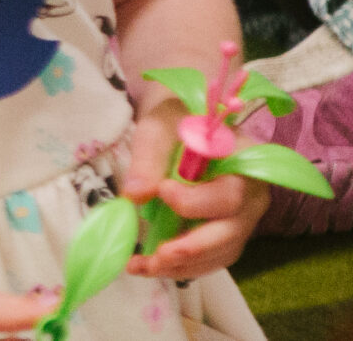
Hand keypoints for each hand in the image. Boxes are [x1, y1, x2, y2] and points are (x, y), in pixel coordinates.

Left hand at [123, 97, 269, 279]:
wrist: (184, 124)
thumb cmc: (176, 120)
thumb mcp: (159, 128)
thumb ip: (149, 159)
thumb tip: (135, 196)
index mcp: (246, 162)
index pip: (229, 194)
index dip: (197, 202)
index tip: (162, 192)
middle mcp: (252, 194)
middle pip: (231, 231)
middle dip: (193, 248)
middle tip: (157, 256)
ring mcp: (243, 217)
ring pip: (222, 251)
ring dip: (184, 265)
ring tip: (144, 267)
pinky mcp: (227, 231)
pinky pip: (212, 256)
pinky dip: (184, 266)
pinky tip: (151, 267)